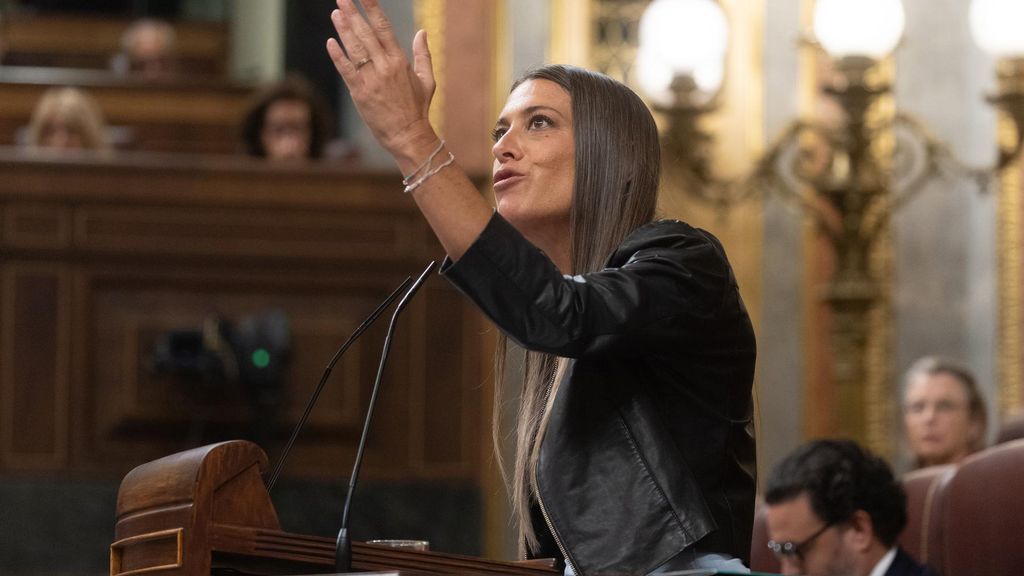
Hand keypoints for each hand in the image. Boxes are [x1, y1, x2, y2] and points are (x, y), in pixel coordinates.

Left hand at [326, 0, 438, 163]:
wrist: (408, 135)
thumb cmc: (418, 109)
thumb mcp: (427, 80)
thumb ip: (423, 54)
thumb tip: (422, 32)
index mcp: (400, 61)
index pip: (384, 28)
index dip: (373, 9)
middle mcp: (385, 67)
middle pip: (366, 34)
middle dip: (353, 13)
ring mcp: (371, 79)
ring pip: (354, 49)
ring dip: (343, 29)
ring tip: (336, 13)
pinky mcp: (360, 93)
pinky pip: (346, 71)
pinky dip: (338, 56)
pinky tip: (330, 43)